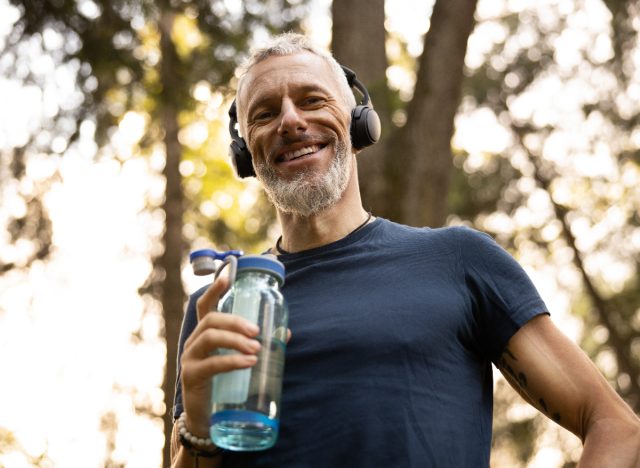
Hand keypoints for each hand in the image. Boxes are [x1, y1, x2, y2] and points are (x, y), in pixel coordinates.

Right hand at [179, 275, 261, 437]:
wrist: (208, 422)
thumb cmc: (226, 385)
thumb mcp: (240, 361)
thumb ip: (257, 345)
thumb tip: (284, 333)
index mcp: (206, 334)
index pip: (206, 306)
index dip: (215, 289)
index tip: (228, 275)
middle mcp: (194, 342)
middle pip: (211, 319)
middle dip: (235, 321)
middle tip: (257, 332)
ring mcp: (190, 358)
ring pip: (209, 337)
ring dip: (236, 340)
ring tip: (256, 349)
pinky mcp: (191, 376)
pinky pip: (211, 363)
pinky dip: (232, 361)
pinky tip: (249, 363)